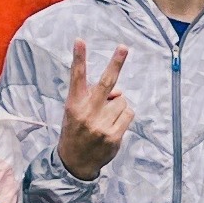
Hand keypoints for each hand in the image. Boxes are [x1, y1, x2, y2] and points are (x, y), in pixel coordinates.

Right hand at [58, 43, 135, 179]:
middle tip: (123, 47)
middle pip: (106, 83)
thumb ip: (94, 97)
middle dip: (116, 63)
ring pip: (122, 101)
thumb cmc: (77, 130)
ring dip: (118, 106)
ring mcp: (101, 124)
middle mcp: (87, 112)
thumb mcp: (76, 112)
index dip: (79, 58)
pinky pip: (128, 114)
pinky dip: (124, 116)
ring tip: (106, 118)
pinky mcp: (114, 136)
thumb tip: (119, 91)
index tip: (80, 40)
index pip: (77, 77)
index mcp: (74, 103)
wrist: (75, 162)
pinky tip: (113, 125)